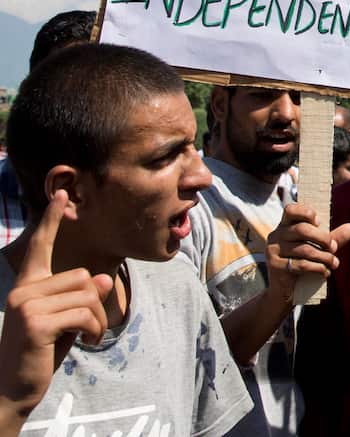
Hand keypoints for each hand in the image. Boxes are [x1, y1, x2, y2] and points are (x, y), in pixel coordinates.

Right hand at [0, 191, 112, 418]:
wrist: (13, 388)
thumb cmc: (41, 353)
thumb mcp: (66, 319)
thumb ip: (81, 297)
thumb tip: (102, 278)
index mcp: (28, 286)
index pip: (41, 247)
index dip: (51, 220)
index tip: (60, 194)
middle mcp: (23, 290)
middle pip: (84, 277)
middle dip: (95, 303)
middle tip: (85, 327)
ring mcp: (26, 305)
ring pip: (88, 294)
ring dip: (96, 318)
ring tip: (84, 335)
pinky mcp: (36, 322)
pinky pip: (85, 313)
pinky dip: (94, 328)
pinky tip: (83, 342)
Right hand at [265, 204, 349, 301]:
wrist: (284, 289)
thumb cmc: (302, 262)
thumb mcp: (318, 247)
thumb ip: (333, 237)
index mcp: (284, 225)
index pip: (291, 210)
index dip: (306, 213)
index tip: (319, 223)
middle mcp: (276, 235)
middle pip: (302, 229)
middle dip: (324, 239)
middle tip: (334, 248)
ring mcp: (273, 251)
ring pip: (305, 249)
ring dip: (325, 257)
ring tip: (334, 263)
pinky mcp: (276, 266)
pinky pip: (302, 265)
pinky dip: (318, 268)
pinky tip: (325, 272)